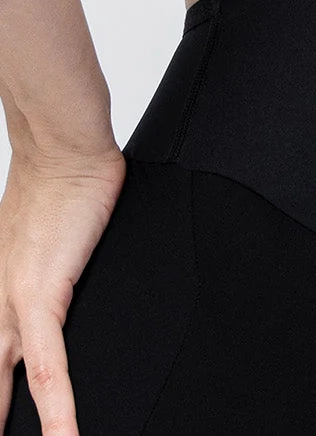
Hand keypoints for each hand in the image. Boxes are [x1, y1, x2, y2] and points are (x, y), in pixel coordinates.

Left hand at [0, 144, 126, 434]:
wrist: (66, 146)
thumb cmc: (66, 183)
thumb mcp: (54, 240)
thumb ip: (56, 271)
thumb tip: (72, 279)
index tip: (3, 424)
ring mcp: (12, 305)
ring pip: (2, 387)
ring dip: (10, 427)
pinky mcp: (40, 297)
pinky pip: (50, 370)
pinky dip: (57, 412)